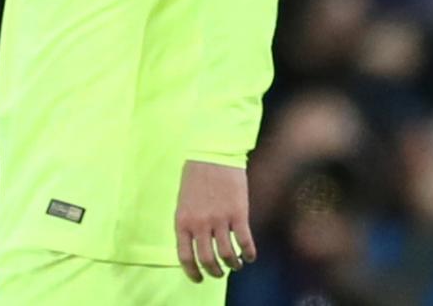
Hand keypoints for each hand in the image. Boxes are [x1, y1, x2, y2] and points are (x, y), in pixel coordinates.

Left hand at [174, 159, 254, 281]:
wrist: (213, 153)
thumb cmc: (196, 175)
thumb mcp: (184, 201)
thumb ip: (188, 223)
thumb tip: (196, 245)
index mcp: (183, 221)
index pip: (185, 256)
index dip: (193, 272)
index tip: (199, 279)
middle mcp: (199, 224)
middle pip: (207, 260)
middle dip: (214, 272)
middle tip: (219, 273)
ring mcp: (219, 220)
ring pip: (226, 255)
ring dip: (232, 265)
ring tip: (235, 264)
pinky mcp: (238, 214)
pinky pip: (244, 242)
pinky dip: (248, 254)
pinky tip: (250, 256)